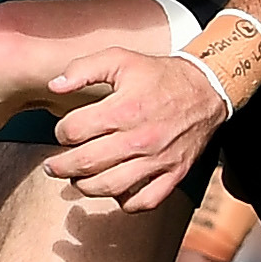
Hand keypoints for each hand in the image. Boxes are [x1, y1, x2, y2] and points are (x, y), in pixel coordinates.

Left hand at [40, 43, 226, 211]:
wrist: (207, 89)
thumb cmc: (160, 75)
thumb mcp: (121, 59)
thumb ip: (83, 68)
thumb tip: (55, 86)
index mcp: (124, 109)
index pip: (74, 131)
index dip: (61, 132)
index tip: (64, 132)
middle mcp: (139, 139)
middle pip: (85, 163)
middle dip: (61, 166)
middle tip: (53, 166)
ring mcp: (158, 160)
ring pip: (109, 187)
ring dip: (85, 186)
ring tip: (78, 179)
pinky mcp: (173, 174)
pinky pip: (144, 202)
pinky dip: (125, 202)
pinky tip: (115, 190)